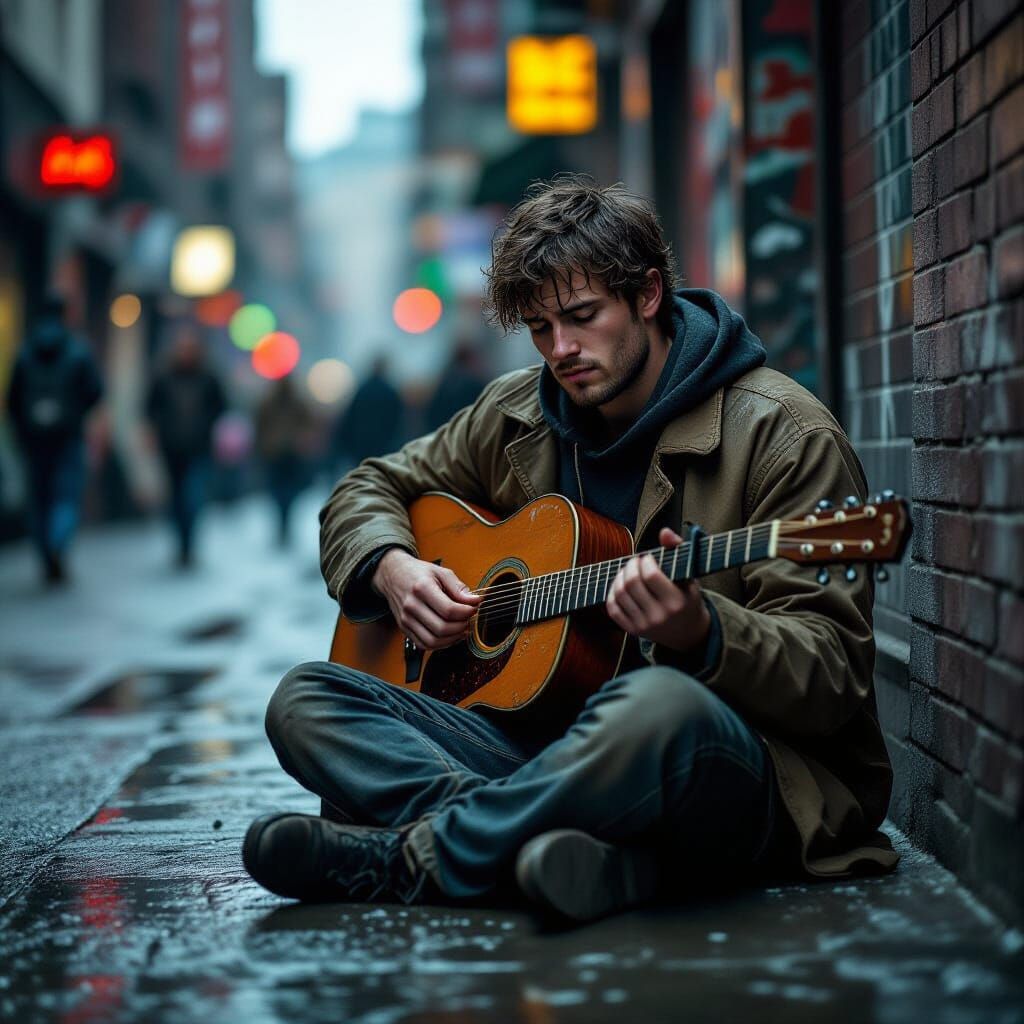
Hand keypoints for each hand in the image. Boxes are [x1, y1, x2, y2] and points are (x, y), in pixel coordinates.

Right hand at [373, 549, 482, 650]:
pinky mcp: (404, 628)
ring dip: (452, 639)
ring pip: (433, 641)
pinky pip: (424, 644)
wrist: (392, 575)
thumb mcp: (441, 572)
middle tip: (469, 619)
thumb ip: (459, 588)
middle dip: (462, 627)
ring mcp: (405, 619)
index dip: (466, 612)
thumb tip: (475, 601)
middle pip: (442, 628)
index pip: (449, 610)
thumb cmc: (418, 572)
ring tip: (462, 629)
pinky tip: (450, 635)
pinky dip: (441, 644)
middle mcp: (411, 606)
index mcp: (422, 588)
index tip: (474, 608)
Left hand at [606, 527, 710, 652]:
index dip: (645, 561)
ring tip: (628, 571)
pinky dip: (612, 592)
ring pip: (619, 594)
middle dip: (630, 565)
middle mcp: (659, 616)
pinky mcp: (633, 631)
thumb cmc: (688, 598)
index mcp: (677, 602)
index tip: (648, 558)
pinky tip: (621, 585)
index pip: (651, 575)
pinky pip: (613, 608)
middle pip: (632, 583)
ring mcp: (644, 625)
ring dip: (620, 576)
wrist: (688, 633)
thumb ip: (678, 550)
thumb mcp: (690, 576)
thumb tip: (664, 532)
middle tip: (635, 562)